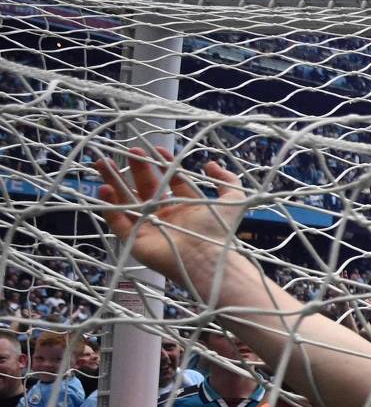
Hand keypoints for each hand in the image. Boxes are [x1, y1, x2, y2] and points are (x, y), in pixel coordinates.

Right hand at [93, 151, 251, 293]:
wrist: (206, 257)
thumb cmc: (219, 230)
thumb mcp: (232, 200)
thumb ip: (228, 180)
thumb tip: (211, 163)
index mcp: (185, 207)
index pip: (169, 182)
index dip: (162, 165)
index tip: (155, 149)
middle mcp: (165, 216)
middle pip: (145, 188)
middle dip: (136, 168)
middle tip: (129, 151)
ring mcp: (148, 228)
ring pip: (126, 201)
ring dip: (114, 182)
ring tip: (103, 162)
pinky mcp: (135, 240)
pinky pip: (117, 221)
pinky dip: (108, 206)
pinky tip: (103, 188)